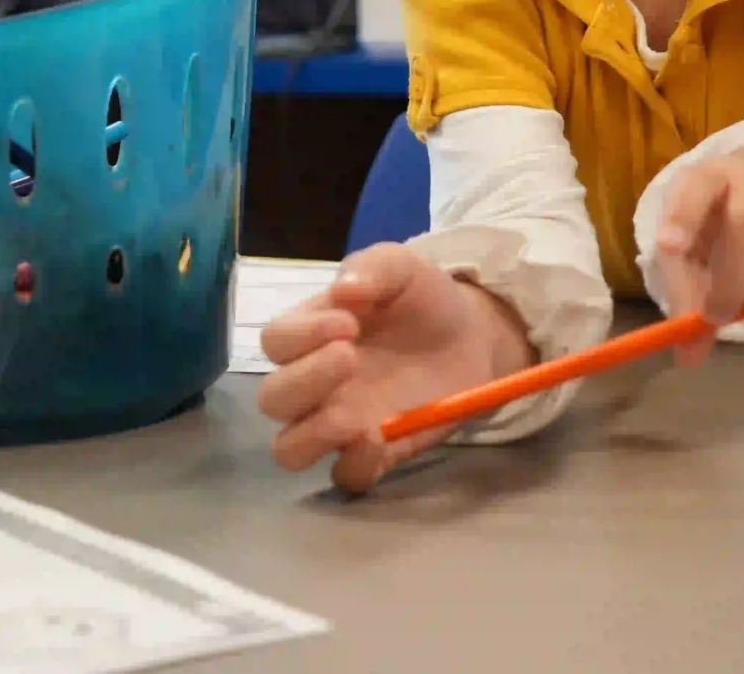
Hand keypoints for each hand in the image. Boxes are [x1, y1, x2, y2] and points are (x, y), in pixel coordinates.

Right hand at [256, 243, 532, 492]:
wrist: (471, 333)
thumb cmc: (421, 298)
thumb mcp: (401, 266)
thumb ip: (373, 267)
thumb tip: (343, 289)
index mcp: (310, 334)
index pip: (275, 342)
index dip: (302, 335)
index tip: (348, 323)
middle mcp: (314, 383)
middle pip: (272, 399)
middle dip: (304, 381)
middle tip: (350, 357)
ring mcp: (340, 422)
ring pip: (288, 449)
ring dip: (312, 435)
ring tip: (351, 418)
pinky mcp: (375, 451)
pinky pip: (345, 476)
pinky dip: (355, 465)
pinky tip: (379, 439)